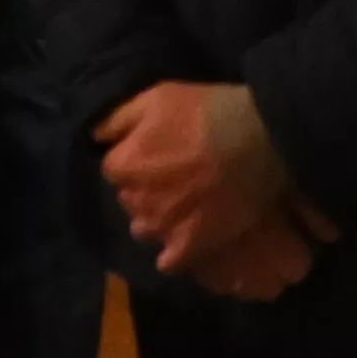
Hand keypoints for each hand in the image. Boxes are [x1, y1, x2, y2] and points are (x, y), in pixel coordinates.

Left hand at [99, 82, 310, 290]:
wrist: (260, 139)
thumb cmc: (208, 111)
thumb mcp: (159, 96)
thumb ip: (120, 118)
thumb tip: (96, 136)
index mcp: (125, 164)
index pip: (114, 168)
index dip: (134, 159)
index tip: (155, 153)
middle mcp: (136, 200)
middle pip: (129, 198)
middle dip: (144, 188)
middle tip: (172, 176)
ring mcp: (162, 227)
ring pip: (145, 230)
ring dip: (157, 219)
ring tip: (181, 205)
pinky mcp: (188, 247)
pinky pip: (168, 261)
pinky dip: (174, 251)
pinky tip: (188, 236)